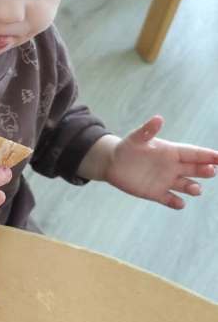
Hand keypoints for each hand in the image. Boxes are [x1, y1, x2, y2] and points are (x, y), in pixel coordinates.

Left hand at [102, 116, 217, 208]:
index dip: (207, 155)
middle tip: (212, 171)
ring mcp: (166, 181)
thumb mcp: (136, 138)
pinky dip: (175, 202)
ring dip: (192, 188)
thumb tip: (158, 118)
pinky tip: (180, 203)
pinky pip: (169, 199)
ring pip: (185, 185)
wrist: (113, 163)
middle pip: (194, 169)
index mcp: (171, 152)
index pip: (193, 153)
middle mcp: (172, 167)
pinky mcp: (156, 193)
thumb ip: (148, 130)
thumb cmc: (127, 147)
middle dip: (204, 170)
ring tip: (196, 189)